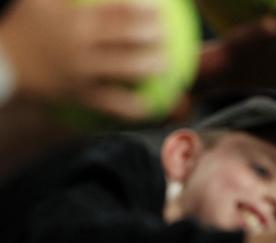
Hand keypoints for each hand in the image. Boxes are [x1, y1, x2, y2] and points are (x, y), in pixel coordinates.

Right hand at [0, 0, 164, 118]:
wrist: (2, 63)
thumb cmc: (24, 27)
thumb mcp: (42, 2)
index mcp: (74, 19)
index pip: (117, 10)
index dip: (142, 9)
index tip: (160, 8)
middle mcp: (80, 44)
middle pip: (126, 37)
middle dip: (153, 35)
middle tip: (168, 34)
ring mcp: (81, 71)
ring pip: (123, 69)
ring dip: (149, 67)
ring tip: (166, 65)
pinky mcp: (78, 94)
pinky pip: (110, 103)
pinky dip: (131, 107)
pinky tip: (148, 108)